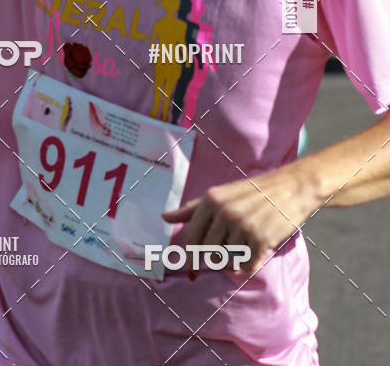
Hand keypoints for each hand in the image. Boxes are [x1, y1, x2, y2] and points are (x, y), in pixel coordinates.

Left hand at [162, 162, 318, 273]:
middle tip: (231, 250)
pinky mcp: (260, 238)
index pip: (191, 237)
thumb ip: (192, 209)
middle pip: (208, 253)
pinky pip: (246, 265)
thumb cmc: (253, 192)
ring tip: (245, 245)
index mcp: (211, 199)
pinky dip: (250, 263)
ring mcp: (242, 225)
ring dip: (235, 260)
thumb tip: (164, 217)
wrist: (291, 188)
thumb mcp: (221, 195)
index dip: (191, 256)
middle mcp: (224, 211)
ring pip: (227, 261)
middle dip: (217, 259)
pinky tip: (257, 250)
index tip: (192, 268)